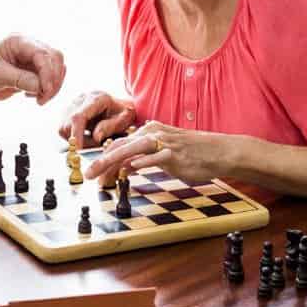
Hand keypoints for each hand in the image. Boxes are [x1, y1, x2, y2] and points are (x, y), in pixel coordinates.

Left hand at [0, 34, 65, 105]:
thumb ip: (19, 78)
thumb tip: (40, 85)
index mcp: (18, 42)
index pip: (43, 54)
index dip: (48, 73)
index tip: (44, 91)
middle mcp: (28, 47)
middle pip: (55, 59)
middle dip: (53, 80)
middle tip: (43, 99)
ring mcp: (32, 60)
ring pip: (56, 69)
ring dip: (52, 86)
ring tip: (38, 100)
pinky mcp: (33, 73)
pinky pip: (50, 79)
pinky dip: (47, 90)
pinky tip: (31, 96)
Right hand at [57, 91, 134, 146]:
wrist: (121, 107)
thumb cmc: (124, 114)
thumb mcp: (125, 120)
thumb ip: (111, 127)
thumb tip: (96, 136)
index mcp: (97, 99)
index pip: (78, 117)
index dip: (76, 135)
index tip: (78, 151)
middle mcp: (82, 99)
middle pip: (68, 124)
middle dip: (79, 140)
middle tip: (95, 145)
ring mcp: (73, 104)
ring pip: (63, 128)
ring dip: (76, 139)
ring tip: (92, 140)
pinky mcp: (68, 111)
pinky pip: (63, 129)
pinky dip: (73, 136)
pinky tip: (86, 136)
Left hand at [84, 120, 235, 184]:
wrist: (218, 152)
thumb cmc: (192, 154)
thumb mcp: (163, 155)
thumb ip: (143, 159)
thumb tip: (125, 168)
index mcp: (149, 131)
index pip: (119, 143)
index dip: (103, 158)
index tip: (93, 172)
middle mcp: (153, 133)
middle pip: (120, 146)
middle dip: (101, 162)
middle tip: (88, 175)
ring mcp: (163, 142)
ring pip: (131, 150)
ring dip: (113, 163)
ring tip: (100, 175)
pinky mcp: (174, 154)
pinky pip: (153, 158)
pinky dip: (140, 163)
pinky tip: (128, 170)